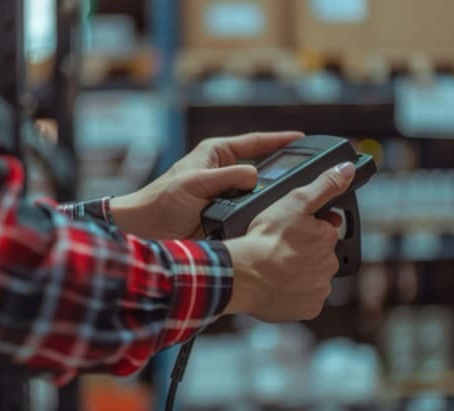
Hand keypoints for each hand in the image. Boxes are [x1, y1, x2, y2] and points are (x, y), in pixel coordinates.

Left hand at [110, 131, 303, 239]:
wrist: (146, 230)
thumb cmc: (161, 200)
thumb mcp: (194, 182)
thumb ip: (226, 177)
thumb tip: (255, 176)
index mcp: (216, 154)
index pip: (254, 143)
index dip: (279, 140)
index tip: (301, 138)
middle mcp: (223, 172)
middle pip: (261, 168)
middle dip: (282, 171)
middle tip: (307, 173)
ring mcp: (226, 194)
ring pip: (257, 193)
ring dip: (271, 197)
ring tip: (294, 200)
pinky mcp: (225, 215)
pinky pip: (249, 212)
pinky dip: (260, 215)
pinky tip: (274, 219)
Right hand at [223, 161, 355, 321]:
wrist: (245, 275)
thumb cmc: (266, 239)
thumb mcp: (295, 201)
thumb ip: (324, 185)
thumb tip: (348, 170)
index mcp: (328, 239)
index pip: (324, 232)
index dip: (307, 229)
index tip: (289, 231)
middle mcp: (329, 265)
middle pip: (318, 256)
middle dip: (303, 252)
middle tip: (279, 249)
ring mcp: (320, 289)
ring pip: (311, 278)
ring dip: (298, 273)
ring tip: (275, 267)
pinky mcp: (308, 309)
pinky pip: (304, 300)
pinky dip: (293, 294)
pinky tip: (278, 286)